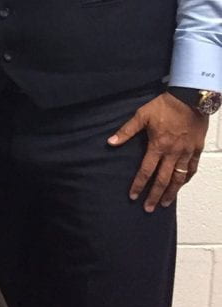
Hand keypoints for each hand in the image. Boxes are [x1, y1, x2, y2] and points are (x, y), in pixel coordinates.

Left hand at [107, 92, 207, 211]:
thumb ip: (126, 131)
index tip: (133, 196)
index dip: (138, 184)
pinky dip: (186, 179)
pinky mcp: (196, 149)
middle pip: (163, 180)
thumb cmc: (164, 106)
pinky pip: (192, 168)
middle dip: (155, 195)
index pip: (146, 171)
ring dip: (171, 192)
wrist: (190, 98)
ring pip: (179, 178)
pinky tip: (181, 185)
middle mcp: (172, 153)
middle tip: (149, 208)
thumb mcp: (141, 115)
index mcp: (157, 146)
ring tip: (165, 203)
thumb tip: (110, 142)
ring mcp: (186, 152)